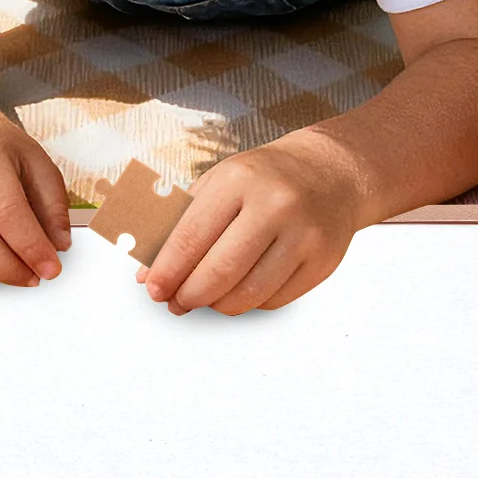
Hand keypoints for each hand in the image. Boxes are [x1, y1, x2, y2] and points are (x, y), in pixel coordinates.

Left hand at [138, 136, 363, 315]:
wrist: (330, 172)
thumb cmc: (264, 179)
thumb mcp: (218, 184)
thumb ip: (179, 225)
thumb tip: (147, 275)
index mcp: (240, 179)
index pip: (192, 236)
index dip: (167, 271)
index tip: (153, 289)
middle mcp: (276, 205)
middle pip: (220, 272)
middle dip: (189, 295)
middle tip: (176, 302)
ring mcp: (304, 235)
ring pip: (248, 294)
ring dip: (217, 305)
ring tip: (206, 298)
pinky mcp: (323, 262)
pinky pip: (274, 300)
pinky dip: (249, 303)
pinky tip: (240, 289)